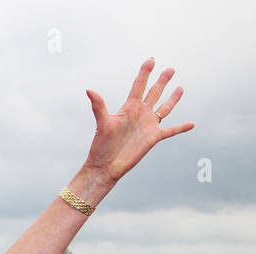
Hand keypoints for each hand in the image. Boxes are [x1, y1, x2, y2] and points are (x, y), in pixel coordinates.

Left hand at [83, 59, 191, 183]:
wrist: (106, 166)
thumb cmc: (101, 145)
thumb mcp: (102, 123)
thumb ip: (98, 106)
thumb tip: (89, 90)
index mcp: (129, 107)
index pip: (139, 85)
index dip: (145, 72)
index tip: (151, 59)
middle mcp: (140, 113)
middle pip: (154, 93)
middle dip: (161, 81)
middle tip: (170, 69)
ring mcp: (148, 125)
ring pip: (164, 108)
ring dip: (173, 98)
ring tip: (180, 87)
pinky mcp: (154, 137)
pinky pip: (171, 131)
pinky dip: (181, 128)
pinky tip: (191, 124)